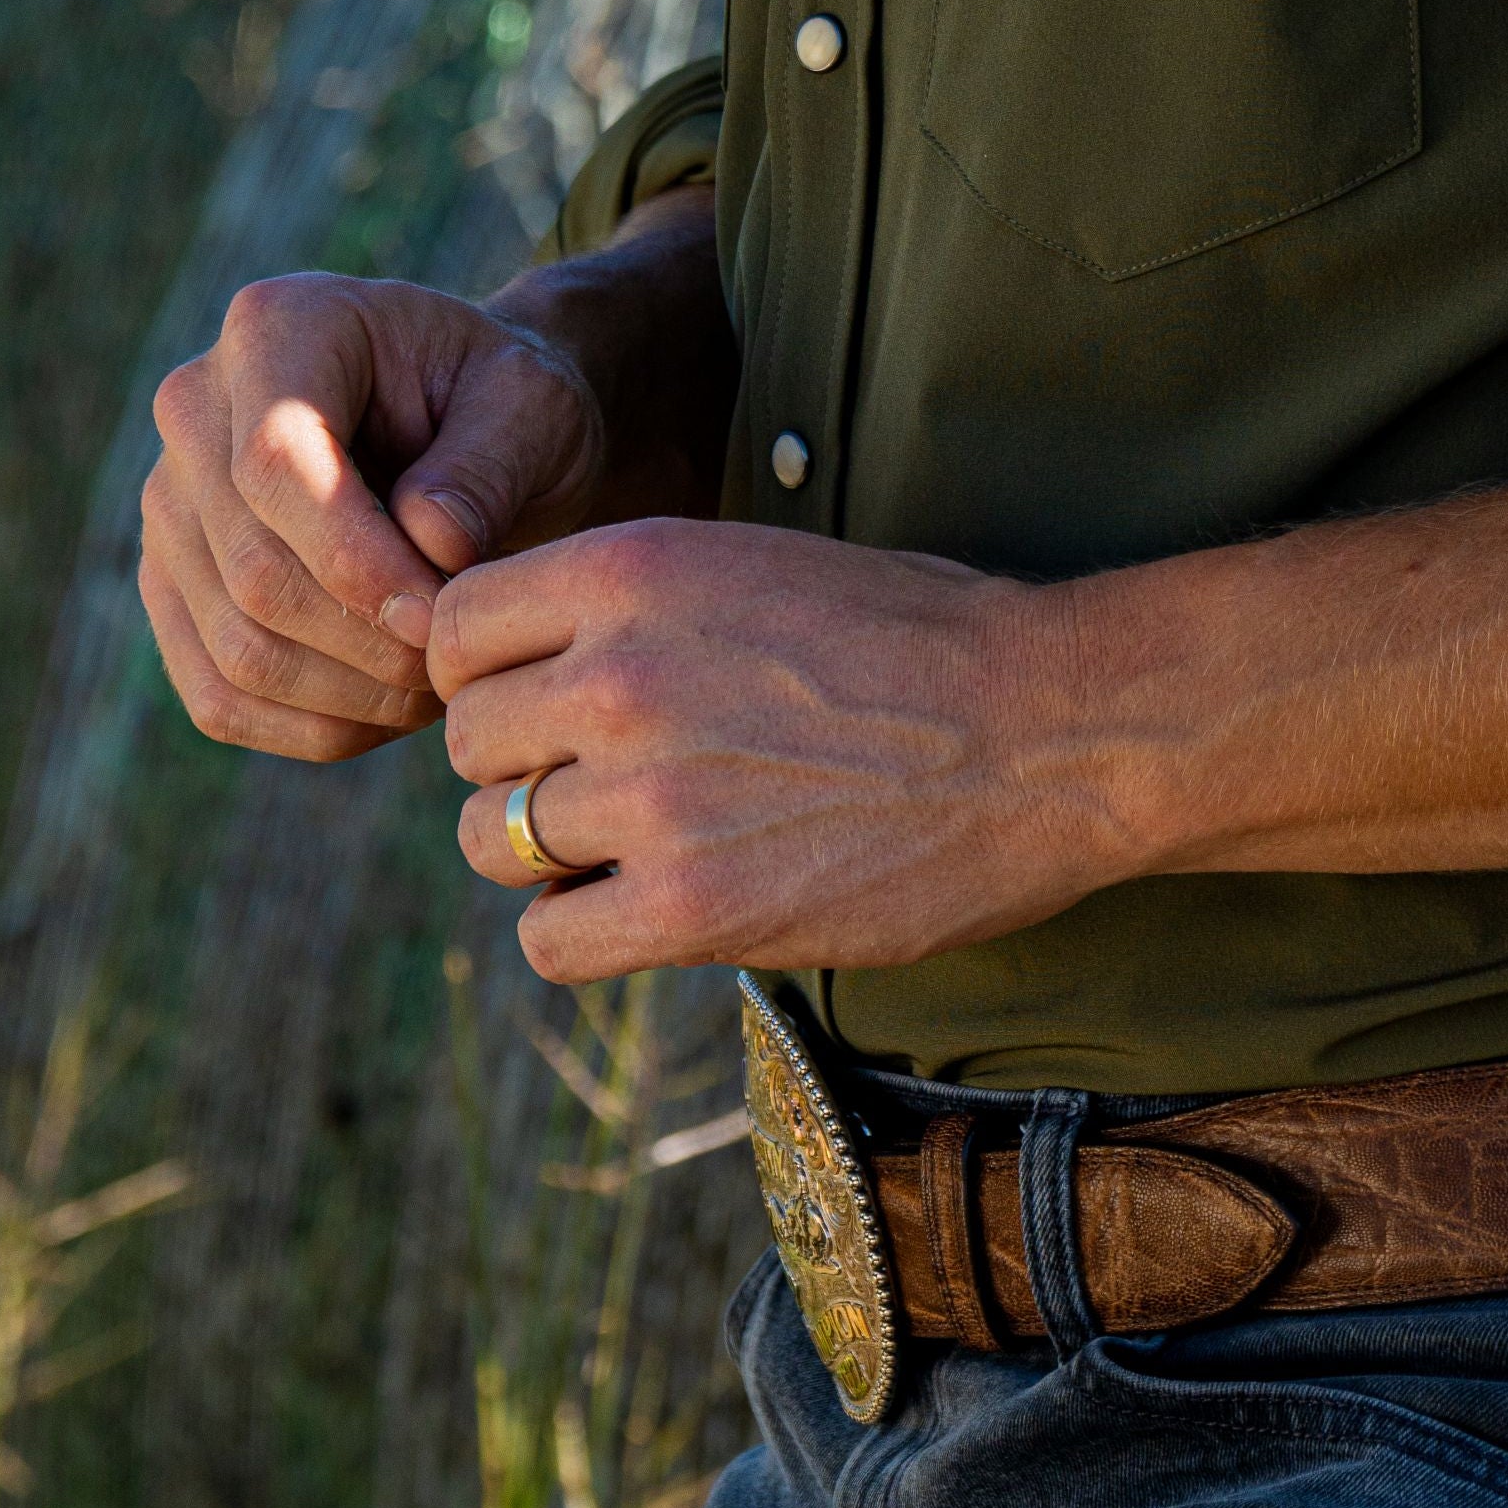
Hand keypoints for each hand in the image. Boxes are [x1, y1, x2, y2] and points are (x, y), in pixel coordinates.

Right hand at [140, 276, 609, 764]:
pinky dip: (311, 729)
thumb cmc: (506, 407)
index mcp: (277, 327)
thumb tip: (428, 545)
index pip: (273, 465)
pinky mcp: (173, 586)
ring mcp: (169, 502)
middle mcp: (194, 407)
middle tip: (462, 665)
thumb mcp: (534, 407)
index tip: (446, 617)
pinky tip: (390, 711)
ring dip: (349, 697)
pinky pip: (218, 695)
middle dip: (369, 643)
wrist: (468, 429)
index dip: (358, 562)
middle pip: (252, 568)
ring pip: (235, 646)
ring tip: (440, 687)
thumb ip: (487, 465)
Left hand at [426, 523, 1123, 976]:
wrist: (1049, 731)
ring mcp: (651, 795)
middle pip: (466, 743)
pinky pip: (550, 942)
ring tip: (633, 846)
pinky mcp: (694, 905)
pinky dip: (581, 934)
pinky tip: (646, 909)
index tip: (544, 700)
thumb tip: (538, 668)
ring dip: (547, 854)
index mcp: (632, 570)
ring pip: (493, 843)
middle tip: (602, 781)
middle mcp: (620, 675)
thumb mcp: (759, 565)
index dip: (490, 673)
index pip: (458, 629)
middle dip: (519, 765)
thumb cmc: (924, 642)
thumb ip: (637, 609)